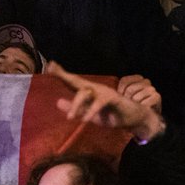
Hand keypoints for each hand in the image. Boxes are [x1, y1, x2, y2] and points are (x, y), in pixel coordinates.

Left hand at [47, 62, 165, 142]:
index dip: (61, 74)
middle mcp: (95, 89)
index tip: (50, 65)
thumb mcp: (90, 114)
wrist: (134, 117)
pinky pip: (100, 103)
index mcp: (89, 92)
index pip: (72, 82)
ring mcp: (104, 92)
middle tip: (52, 69)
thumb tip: (58, 102)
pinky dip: (92, 111)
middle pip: (77, 81)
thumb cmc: (111, 115)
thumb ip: (76, 109)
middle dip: (64, 75)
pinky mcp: (113, 99)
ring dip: (77, 104)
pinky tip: (85, 119)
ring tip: (69, 117)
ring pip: (86, 92)